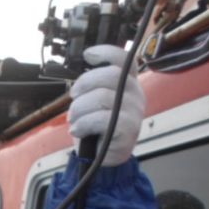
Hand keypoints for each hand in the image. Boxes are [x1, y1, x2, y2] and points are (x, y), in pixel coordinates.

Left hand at [67, 44, 145, 166]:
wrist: (102, 157)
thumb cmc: (97, 127)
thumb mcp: (95, 102)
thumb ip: (93, 87)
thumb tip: (79, 80)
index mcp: (128, 83)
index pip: (124, 59)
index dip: (106, 52)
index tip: (88, 55)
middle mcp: (135, 94)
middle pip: (111, 74)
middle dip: (85, 83)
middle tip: (73, 96)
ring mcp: (135, 111)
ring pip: (102, 97)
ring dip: (80, 108)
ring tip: (74, 120)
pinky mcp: (128, 129)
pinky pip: (101, 119)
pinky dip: (83, 124)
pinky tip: (78, 130)